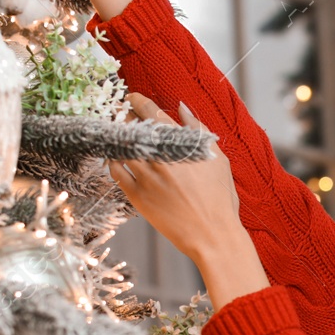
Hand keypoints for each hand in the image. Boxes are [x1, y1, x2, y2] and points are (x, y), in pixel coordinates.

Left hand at [112, 96, 267, 306]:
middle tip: (123, 117)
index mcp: (180, 145)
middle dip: (125, 118)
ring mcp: (146, 177)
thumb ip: (198, 130)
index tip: (131, 98)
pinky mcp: (137, 197)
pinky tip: (117, 160)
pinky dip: (114, 162)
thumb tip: (181, 108)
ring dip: (117, 139)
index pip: (151, 112)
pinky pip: (117, 173)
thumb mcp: (218, 159)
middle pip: (131, 128)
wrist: (214, 236)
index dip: (137, 101)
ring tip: (119, 138)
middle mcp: (160, 158)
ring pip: (121, 148)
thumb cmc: (220, 199)